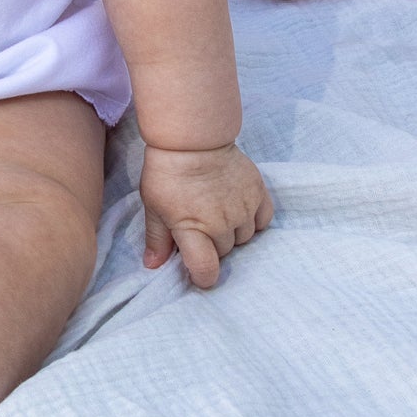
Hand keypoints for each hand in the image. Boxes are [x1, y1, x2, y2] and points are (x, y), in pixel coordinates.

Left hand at [140, 142, 272, 289]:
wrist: (192, 139)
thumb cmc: (168, 173)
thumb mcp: (153, 207)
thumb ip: (157, 239)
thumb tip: (153, 266)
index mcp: (193, 230)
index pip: (206, 270)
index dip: (201, 277)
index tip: (196, 271)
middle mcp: (222, 224)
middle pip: (225, 253)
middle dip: (212, 246)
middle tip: (199, 225)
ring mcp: (243, 209)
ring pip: (244, 238)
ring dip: (232, 233)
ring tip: (217, 213)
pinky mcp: (258, 193)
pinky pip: (263, 220)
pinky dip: (253, 220)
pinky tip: (239, 209)